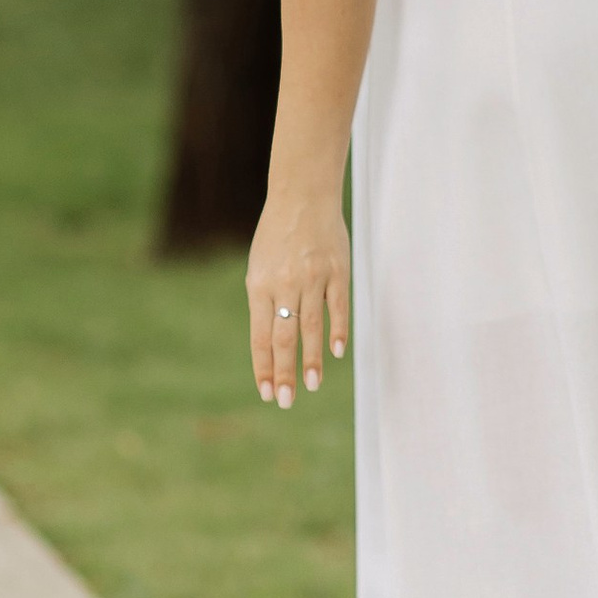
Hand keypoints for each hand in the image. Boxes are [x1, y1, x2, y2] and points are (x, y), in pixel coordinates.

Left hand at [247, 196, 348, 407]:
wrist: (303, 196)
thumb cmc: (278, 236)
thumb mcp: (260, 267)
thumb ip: (265, 303)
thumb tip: (272, 346)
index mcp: (260, 285)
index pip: (261, 336)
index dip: (264, 367)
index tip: (267, 393)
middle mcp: (284, 284)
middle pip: (284, 337)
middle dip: (284, 372)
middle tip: (285, 401)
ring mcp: (312, 277)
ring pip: (311, 326)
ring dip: (310, 359)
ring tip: (310, 385)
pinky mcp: (336, 271)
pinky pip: (337, 307)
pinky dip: (337, 331)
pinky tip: (336, 353)